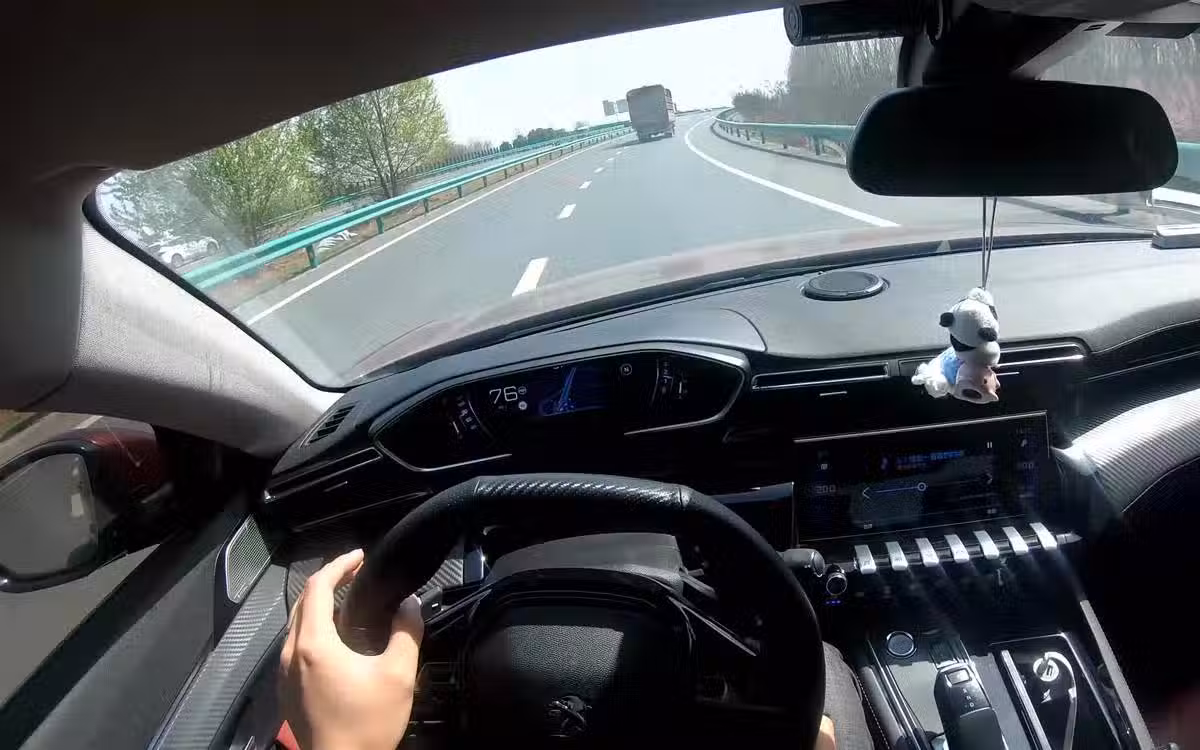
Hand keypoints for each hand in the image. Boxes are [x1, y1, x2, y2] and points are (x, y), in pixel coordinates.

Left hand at [279, 549, 423, 749]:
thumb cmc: (368, 723)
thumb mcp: (398, 675)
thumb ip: (407, 632)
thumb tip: (410, 606)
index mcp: (314, 644)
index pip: (318, 587)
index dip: (340, 565)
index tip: (361, 557)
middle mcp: (291, 653)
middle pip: (302, 602)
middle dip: (328, 581)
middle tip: (356, 574)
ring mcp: (284, 673)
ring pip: (296, 624)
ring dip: (319, 605)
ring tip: (348, 601)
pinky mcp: (286, 690)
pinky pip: (294, 645)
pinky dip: (313, 628)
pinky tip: (335, 639)